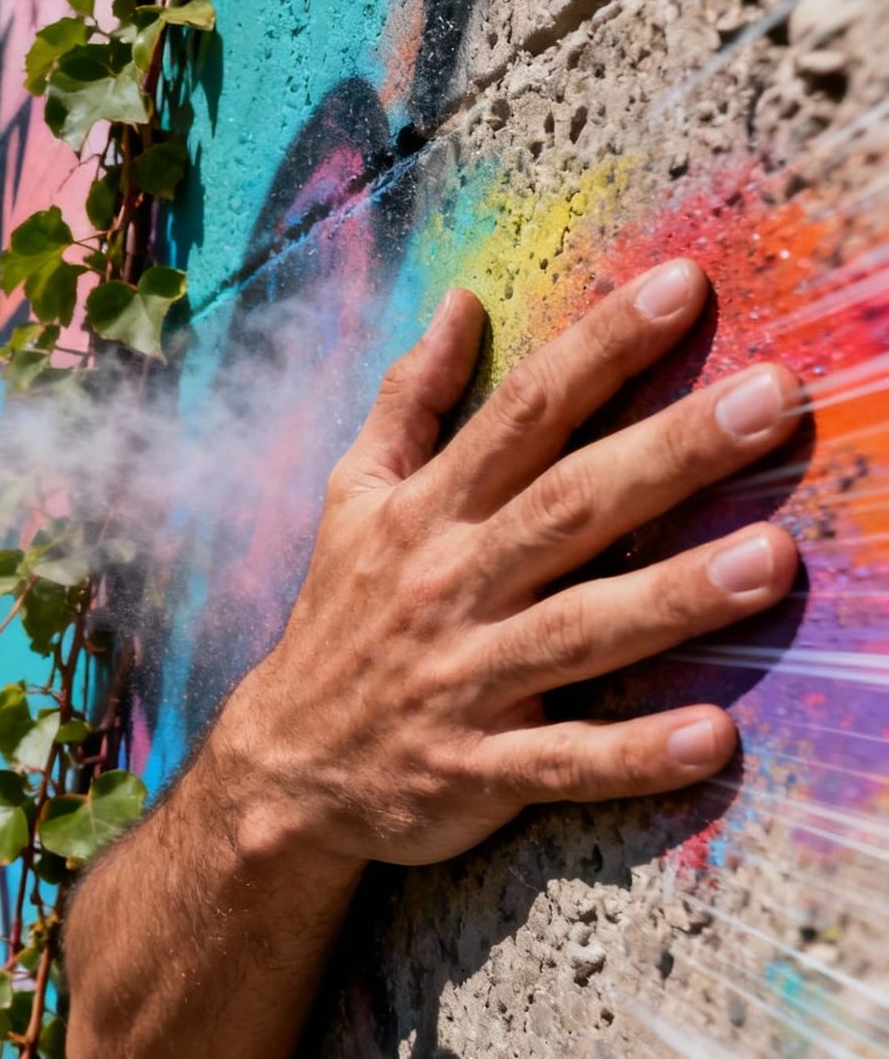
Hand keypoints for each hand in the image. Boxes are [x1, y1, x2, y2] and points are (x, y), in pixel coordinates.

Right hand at [215, 258, 801, 874]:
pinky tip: (712, 738)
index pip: (521, 416)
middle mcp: (449, 585)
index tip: (681, 287)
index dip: (598, 349)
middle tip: (770, 399)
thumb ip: (408, 403)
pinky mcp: (476, 770)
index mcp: (426, 514)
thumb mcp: (353, 498)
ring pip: (577, 631)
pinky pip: (562, 762)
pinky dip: (631, 755)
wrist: (287, 765)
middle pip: (567, 508)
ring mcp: (464, 681)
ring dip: (672, 597)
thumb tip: (460, 304)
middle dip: (668, 453)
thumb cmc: (340, 619)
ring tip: (771, 559)